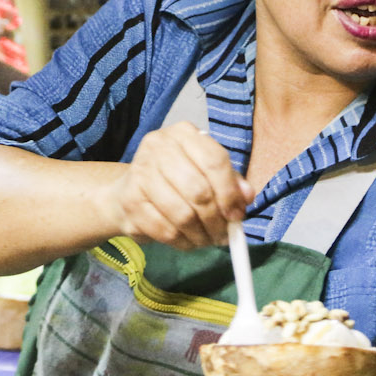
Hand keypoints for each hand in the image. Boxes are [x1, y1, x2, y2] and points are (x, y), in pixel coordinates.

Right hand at [109, 121, 252, 249]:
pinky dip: (182, 242)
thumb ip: (230, 182)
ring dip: (200, 235)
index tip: (236, 215)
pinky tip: (187, 240)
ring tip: (206, 239)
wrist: (131, 189)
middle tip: (223, 235)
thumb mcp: (206, 172)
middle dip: (216, 219)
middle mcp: (159, 146)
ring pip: (182, 214)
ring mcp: (140, 172)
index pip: (214, 161)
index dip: (229, 193)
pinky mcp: (129, 200)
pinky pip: (165, 230)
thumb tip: (246, 196)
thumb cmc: (175, 179)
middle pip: (198, 190)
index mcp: (183, 134)